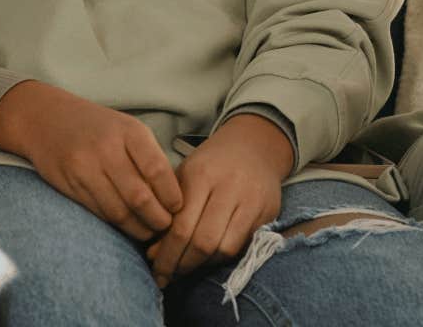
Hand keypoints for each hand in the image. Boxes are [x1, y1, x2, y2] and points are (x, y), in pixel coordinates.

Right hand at [0, 81, 185, 241]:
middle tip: (166, 229)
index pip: (158, 171)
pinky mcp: (70, 185)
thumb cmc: (97, 127)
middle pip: (139, 197)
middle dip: (157, 220)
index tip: (177, 209)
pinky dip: (117, 225)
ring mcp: (85, 168)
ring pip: (119, 211)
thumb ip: (149, 158)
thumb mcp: (127, 129)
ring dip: (138, 229)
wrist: (46, 118)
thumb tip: (174, 198)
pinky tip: (127, 226)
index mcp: (129, 132)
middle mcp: (107, 149)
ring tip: (149, 233)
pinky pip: (100, 213)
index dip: (172, 197)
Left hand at [146, 114, 290, 287]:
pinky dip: (221, 258)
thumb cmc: (211, 164)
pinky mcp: (268, 214)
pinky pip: (242, 247)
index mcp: (202, 175)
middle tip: (167, 275)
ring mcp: (252, 202)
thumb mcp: (184, 175)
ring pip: (224, 249)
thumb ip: (168, 211)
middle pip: (203, 242)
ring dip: (202, 265)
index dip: (166, 254)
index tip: (154, 267)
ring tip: (185, 268)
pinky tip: (207, 259)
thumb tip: (154, 253)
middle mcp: (230, 188)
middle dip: (181, 264)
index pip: (181, 226)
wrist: (254, 147)